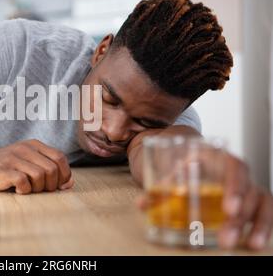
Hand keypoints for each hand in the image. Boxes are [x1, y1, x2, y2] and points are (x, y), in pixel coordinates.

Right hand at [0, 139, 73, 193]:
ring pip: (40, 176)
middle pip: (52, 169)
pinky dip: (25, 190)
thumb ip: (50, 169)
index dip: (64, 174)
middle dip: (51, 185)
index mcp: (34, 145)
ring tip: (28, 189)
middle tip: (40, 189)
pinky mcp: (3, 170)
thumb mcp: (29, 163)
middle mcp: (25, 149)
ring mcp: (14, 158)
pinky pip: (24, 182)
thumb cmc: (7, 167)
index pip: (60, 158)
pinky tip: (18, 190)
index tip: (57, 185)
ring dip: (38, 188)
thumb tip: (70, 183)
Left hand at [137, 153, 272, 249]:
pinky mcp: (252, 199)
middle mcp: (236, 171)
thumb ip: (160, 187)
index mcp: (218, 157)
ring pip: (260, 202)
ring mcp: (246, 184)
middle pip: (247, 190)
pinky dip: (262, 226)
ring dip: (253, 224)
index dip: (234, 188)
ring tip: (246, 244)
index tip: (229, 209)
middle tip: (227, 237)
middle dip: (239, 217)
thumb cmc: (184, 165)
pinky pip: (265, 210)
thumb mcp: (173, 171)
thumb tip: (142, 204)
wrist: (194, 159)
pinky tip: (254, 243)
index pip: (234, 167)